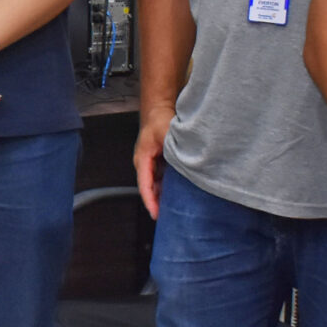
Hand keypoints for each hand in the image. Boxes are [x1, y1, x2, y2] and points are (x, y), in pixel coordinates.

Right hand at [134, 103, 173, 217]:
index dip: (150, 201)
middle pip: (149, 188)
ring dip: (163, 195)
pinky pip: (160, 178)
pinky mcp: (157, 162)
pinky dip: (167, 186)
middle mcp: (144, 163)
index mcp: (142, 159)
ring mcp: (150, 163)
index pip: (145, 185)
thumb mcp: (167, 133)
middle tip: (169, 217)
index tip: (156, 214)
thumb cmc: (158, 119)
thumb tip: (184, 162)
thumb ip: (173, 149)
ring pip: (155, 185)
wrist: (157, 109)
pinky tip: (178, 193)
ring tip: (175, 208)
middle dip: (157, 203)